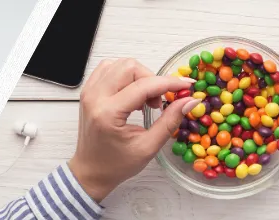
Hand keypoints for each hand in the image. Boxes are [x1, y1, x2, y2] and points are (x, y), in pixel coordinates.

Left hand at [69, 58, 198, 201]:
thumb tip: (190, 101)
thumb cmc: (115, 164)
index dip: (169, 83)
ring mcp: (88, 92)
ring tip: (146, 101)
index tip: (187, 87)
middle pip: (129, 67)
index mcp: (107, 113)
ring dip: (139, 77)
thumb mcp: (148, 147)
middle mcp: (94, 97)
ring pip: (119, 64)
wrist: (90, 171)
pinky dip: (126, 77)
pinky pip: (109, 69)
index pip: (143, 85)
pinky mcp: (88, 92)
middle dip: (152, 79)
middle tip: (159, 102)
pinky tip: (133, 96)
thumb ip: (170, 121)